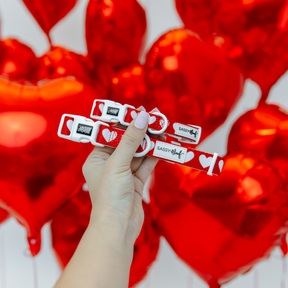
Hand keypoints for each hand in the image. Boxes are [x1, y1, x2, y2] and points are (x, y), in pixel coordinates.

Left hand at [82, 107, 157, 243]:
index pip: (110, 136)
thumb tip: (142, 117)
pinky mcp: (136, 183)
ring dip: (150, 143)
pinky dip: (154, 156)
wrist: (119, 227)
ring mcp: (123, 174)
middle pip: (126, 144)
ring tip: (162, 130)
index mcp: (96, 159)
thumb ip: (131, 140)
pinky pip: (145, 165)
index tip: (137, 112)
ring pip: (138, 154)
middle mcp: (109, 165)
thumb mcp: (118, 163)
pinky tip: (162, 146)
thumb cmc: (110, 196)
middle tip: (154, 119)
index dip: (124, 123)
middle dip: (140, 132)